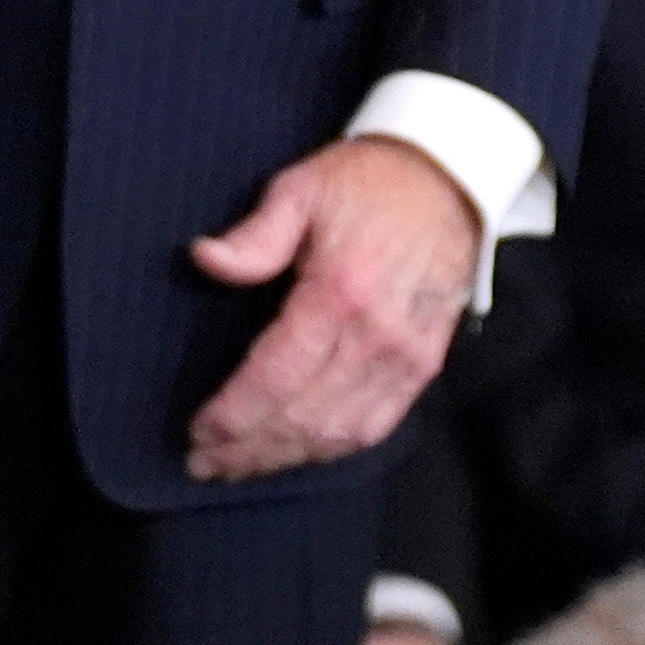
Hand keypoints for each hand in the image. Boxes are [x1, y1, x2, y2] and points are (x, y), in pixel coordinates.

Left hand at [184, 136, 479, 483]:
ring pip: (337, 432)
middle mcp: (376, 334)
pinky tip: (298, 453)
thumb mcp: (301, 189)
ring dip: (285, 456)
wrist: (447, 180)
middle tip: (205, 461)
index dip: (232, 416)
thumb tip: (204, 259)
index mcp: (339, 292)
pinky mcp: (423, 365)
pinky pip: (375, 425)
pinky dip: (332, 449)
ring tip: (242, 465)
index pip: (274, 378)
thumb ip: (255, 235)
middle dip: (247, 447)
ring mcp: (405, 355)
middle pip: (302, 416)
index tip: (197, 433)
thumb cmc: (368, 183)